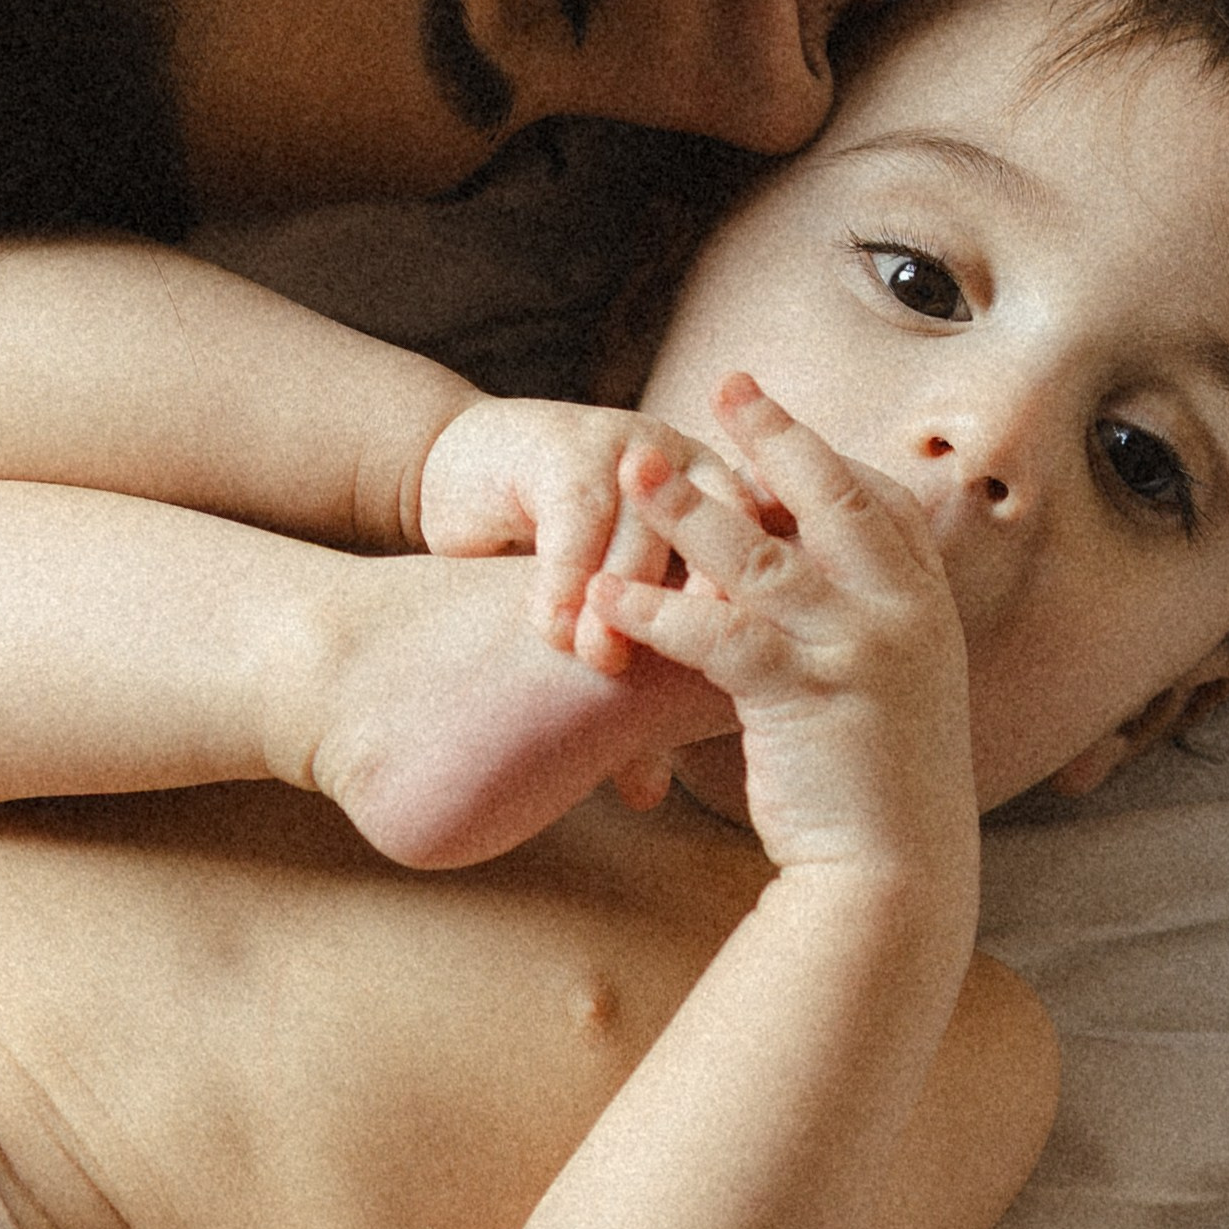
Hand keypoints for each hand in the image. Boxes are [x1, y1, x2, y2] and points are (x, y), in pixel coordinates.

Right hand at [416, 398, 754, 675]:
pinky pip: (581, 514)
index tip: (740, 676)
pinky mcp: (572, 443)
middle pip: (716, 545)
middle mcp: (695, 469)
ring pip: (646, 530)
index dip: (750, 617)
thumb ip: (640, 680)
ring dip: (620, 601)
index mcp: (728, 506)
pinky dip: (566, 576)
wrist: (461, 484)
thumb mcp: (610, 615)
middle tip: (659, 675)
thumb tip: (654, 785)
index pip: (766, 565)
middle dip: (686, 612)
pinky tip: (550, 625)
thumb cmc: (553, 564)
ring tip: (592, 657)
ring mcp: (637, 449)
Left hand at [583, 377, 975, 885]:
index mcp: (925, 609)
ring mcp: (858, 652)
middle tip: (723, 384)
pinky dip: (657, 611)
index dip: (824, 454)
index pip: (880, 503)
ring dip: (691, 507)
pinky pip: (719, 636)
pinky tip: (604, 600)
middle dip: (773, 436)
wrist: (894, 885)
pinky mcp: (805, 698)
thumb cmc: (876, 797)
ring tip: (632, 467)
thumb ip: (855, 634)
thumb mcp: (889, 696)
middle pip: (831, 498)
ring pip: (764, 556)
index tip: (772, 418)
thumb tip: (806, 594)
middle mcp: (903, 615)